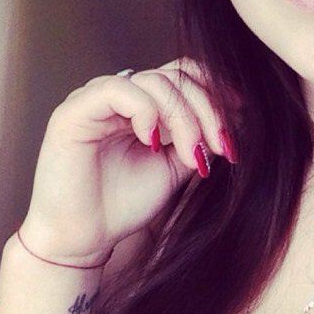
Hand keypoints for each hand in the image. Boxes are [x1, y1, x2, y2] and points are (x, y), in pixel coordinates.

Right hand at [18, 58, 234, 265]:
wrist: (83, 240)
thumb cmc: (124, 205)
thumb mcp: (176, 167)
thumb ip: (198, 137)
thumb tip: (238, 113)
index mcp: (143, 102)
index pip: (184, 72)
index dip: (215, 89)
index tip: (240, 117)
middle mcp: (120, 93)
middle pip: (176, 75)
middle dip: (207, 109)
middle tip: (219, 146)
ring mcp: (95, 98)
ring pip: (154, 81)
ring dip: (183, 117)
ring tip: (191, 154)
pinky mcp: (74, 110)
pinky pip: (119, 90)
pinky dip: (146, 112)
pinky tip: (154, 143)